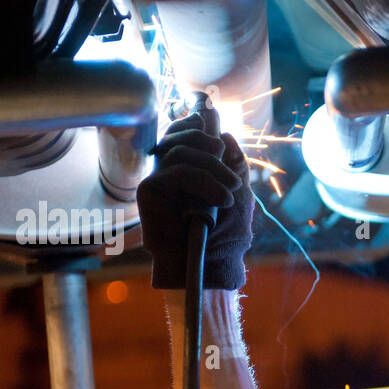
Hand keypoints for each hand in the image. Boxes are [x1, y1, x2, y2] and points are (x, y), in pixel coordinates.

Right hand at [136, 111, 254, 289]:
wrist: (211, 264)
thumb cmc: (226, 234)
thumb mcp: (238, 191)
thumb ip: (231, 160)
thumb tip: (221, 128)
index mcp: (186, 168)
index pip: (182, 132)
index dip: (196, 124)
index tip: (219, 135)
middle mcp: (168, 171)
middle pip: (178, 135)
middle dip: (210, 146)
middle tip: (233, 174)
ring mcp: (157, 180)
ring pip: (181, 151)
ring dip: (214, 168)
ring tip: (231, 193)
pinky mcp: (149, 191)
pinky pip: (177, 171)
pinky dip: (205, 180)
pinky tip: (223, 199)